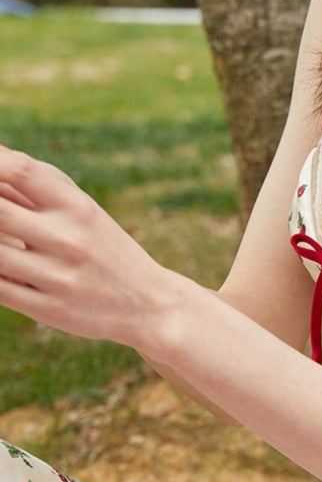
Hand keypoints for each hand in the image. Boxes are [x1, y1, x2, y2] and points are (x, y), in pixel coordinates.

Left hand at [0, 147, 175, 348]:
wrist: (147, 303)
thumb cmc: (102, 246)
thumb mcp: (81, 209)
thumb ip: (36, 184)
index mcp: (78, 207)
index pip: (22, 171)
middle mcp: (69, 239)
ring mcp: (57, 277)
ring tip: (4, 239)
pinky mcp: (47, 309)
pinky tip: (2, 264)